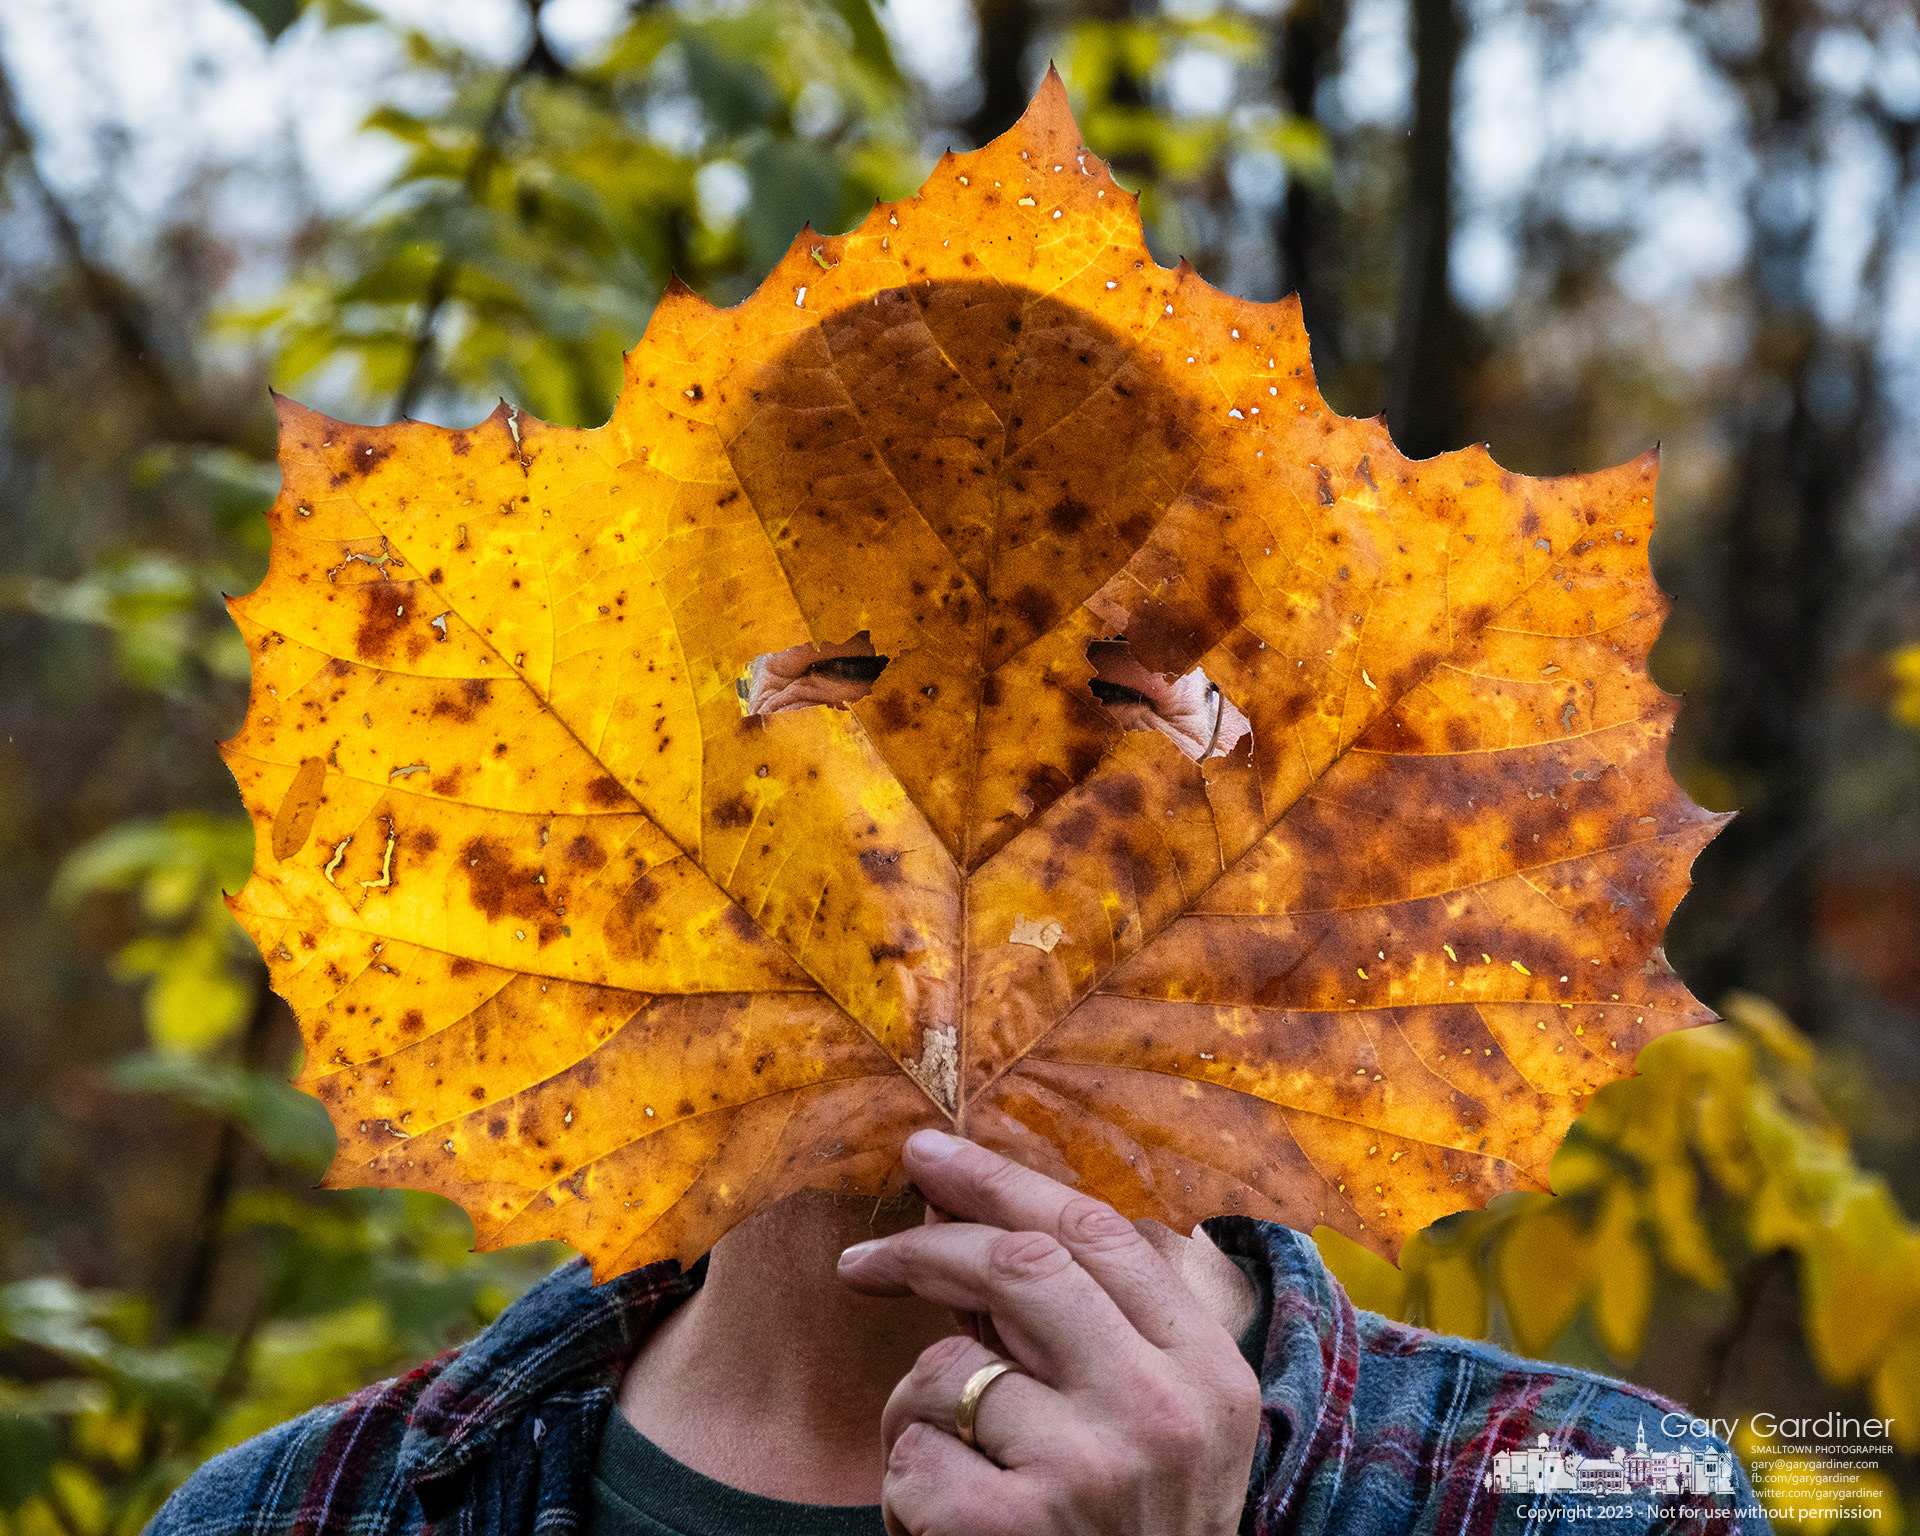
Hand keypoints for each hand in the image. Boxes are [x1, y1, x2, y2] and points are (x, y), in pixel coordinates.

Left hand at [836, 1129, 1262, 1535]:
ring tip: (952, 1470)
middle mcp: (1162, 1408)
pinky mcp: (1019, 1528)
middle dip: (926, 1247)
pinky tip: (945, 1529)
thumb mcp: (1163, 1432)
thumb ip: (1104, 1331)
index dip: (1001, 1179)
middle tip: (865, 1258)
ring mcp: (1093, 1469)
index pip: (1096, 1231)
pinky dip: (905, 1488)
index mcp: (1208, 1371)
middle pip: (1019, 1265)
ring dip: (918, 1408)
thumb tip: (982, 1216)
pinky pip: (912, 1453)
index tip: (928, 1153)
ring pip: (949, 1365)